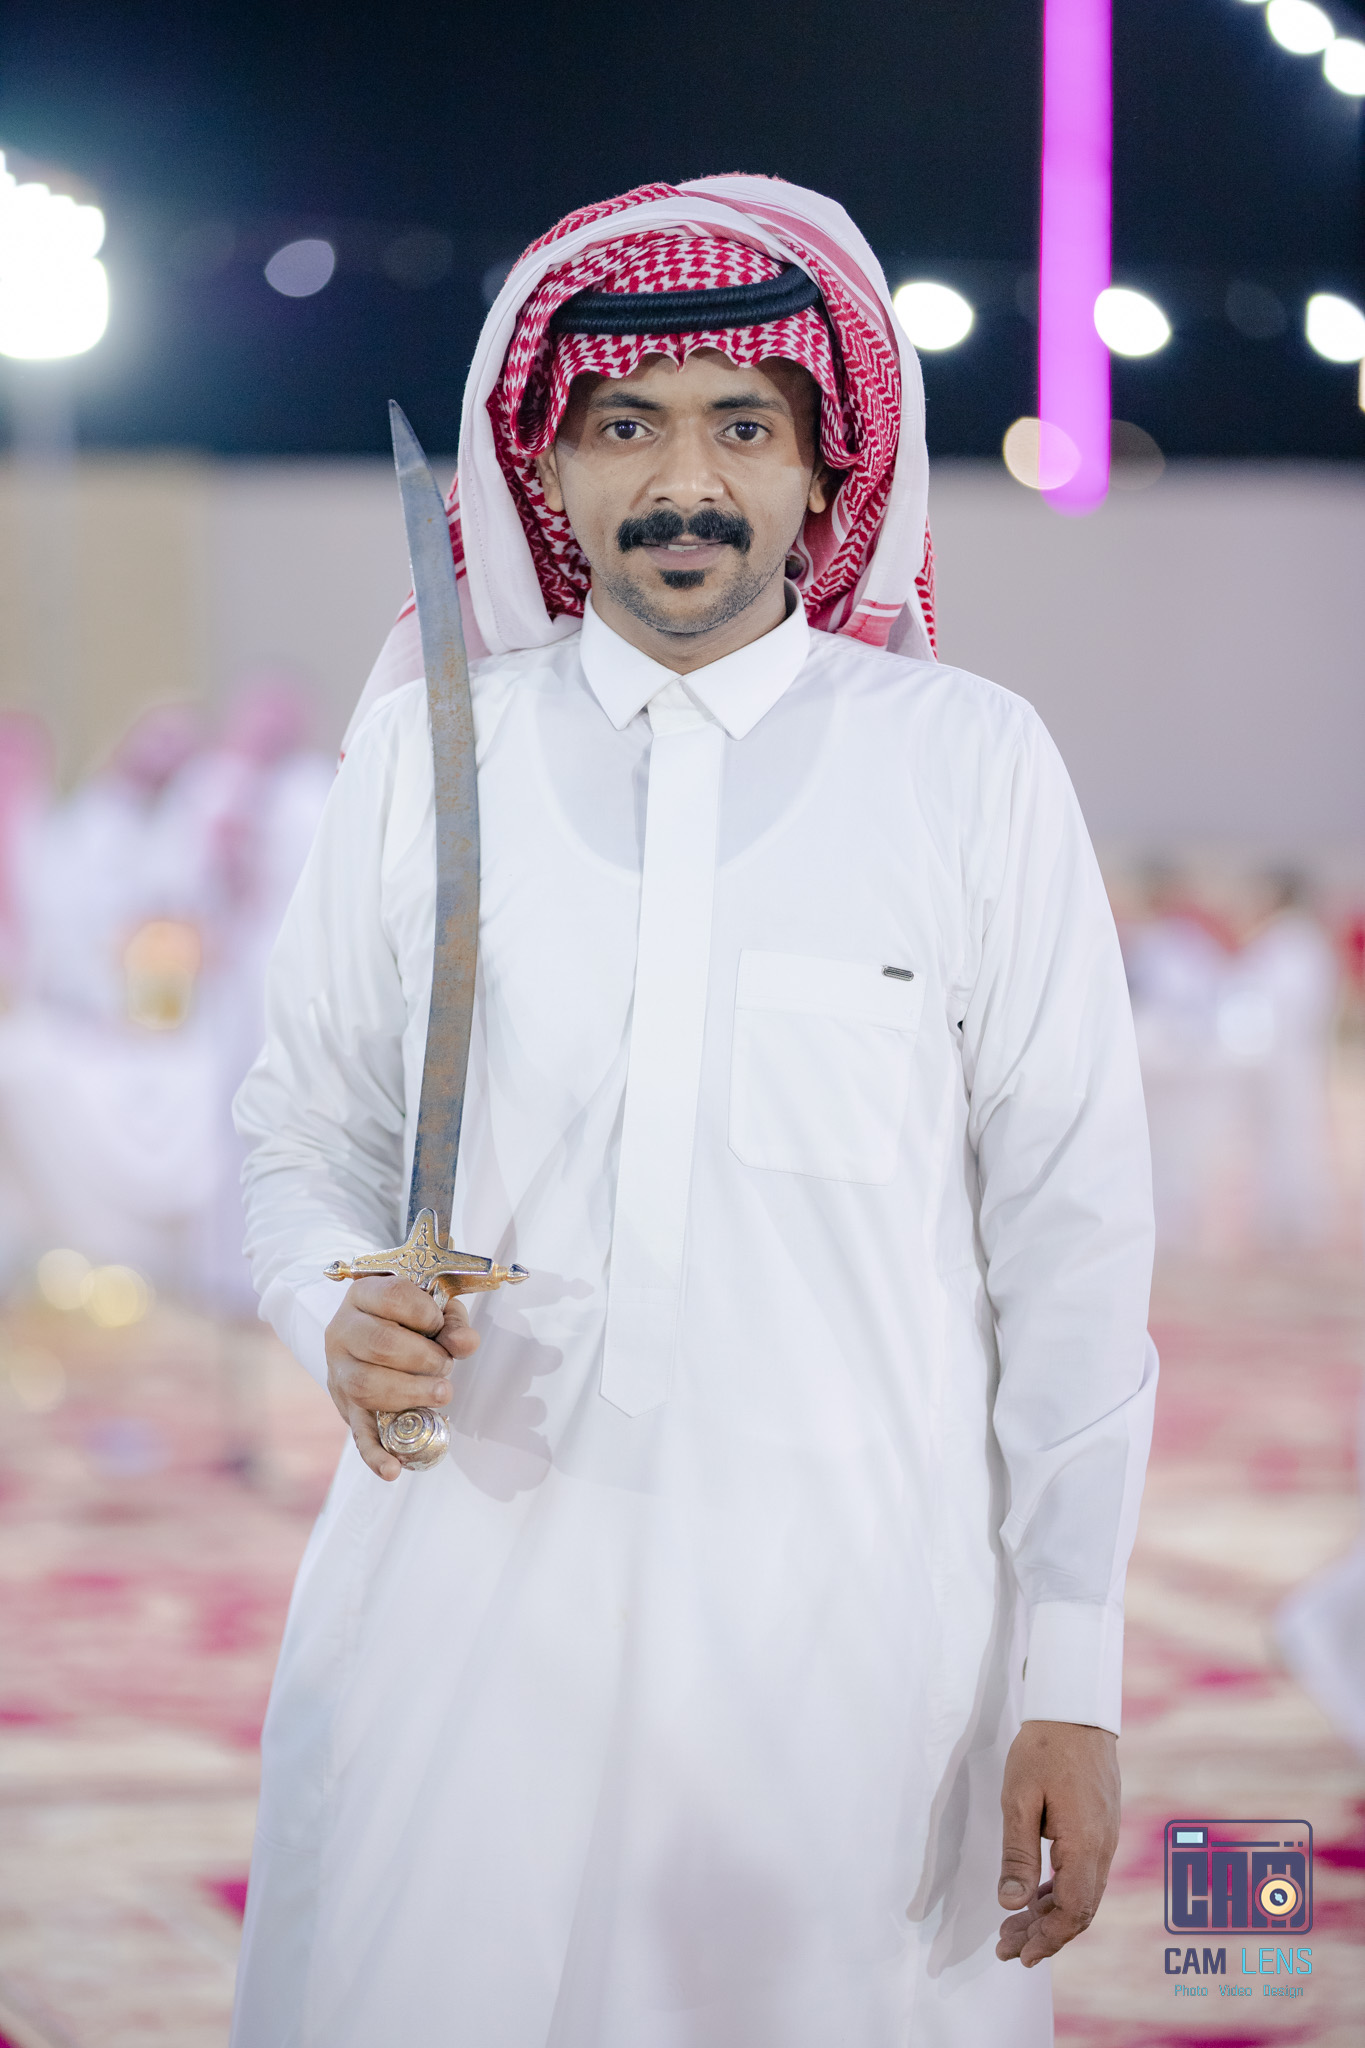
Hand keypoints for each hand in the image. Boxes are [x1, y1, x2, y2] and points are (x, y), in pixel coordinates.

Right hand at [324, 1275, 479, 1480]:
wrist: (366, 1335)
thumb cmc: (405, 1319)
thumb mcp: (431, 1309)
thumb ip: (452, 1323)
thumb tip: (465, 1344)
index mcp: (363, 1295)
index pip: (392, 1297)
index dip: (425, 1313)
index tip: (439, 1323)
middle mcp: (342, 1331)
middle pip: (380, 1344)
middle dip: (424, 1358)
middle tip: (445, 1365)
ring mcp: (339, 1372)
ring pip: (368, 1385)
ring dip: (412, 1393)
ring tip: (441, 1394)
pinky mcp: (345, 1408)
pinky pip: (358, 1435)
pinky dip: (376, 1455)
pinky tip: (393, 1470)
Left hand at [995, 1720, 1119, 1966]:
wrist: (1077, 1710)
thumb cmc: (1044, 1749)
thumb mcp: (1019, 1799)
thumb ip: (1017, 1855)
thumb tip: (1011, 1905)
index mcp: (1085, 1846)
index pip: (1072, 1911)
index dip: (1046, 1938)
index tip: (1019, 1955)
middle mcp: (1103, 1848)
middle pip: (1079, 1910)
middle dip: (1044, 1935)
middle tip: (1007, 1950)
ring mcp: (1105, 1838)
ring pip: (1082, 1894)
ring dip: (1050, 1915)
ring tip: (1014, 1929)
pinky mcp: (1100, 1828)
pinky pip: (1084, 1874)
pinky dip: (1060, 1892)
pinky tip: (1036, 1898)